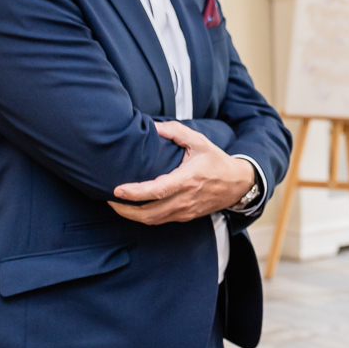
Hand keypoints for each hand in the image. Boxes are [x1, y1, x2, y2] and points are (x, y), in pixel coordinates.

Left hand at [108, 121, 254, 224]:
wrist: (237, 184)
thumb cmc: (216, 162)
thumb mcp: (200, 142)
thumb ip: (176, 132)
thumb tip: (153, 127)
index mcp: (187, 180)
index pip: (157, 191)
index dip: (135, 193)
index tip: (117, 190)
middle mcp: (185, 199)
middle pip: (149, 213)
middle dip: (125, 210)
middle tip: (110, 199)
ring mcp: (185, 211)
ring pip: (153, 220)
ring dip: (132, 215)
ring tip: (118, 204)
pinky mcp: (186, 216)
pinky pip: (160, 220)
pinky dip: (145, 216)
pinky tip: (135, 208)